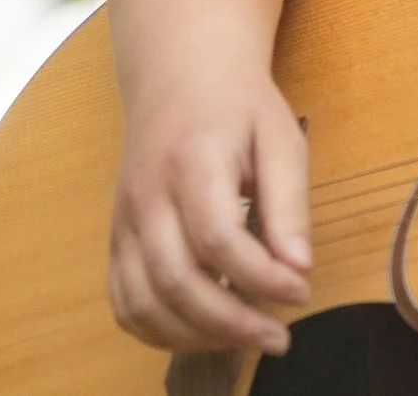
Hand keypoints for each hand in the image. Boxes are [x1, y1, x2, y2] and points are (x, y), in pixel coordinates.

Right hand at [108, 69, 311, 355]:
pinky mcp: (116, 240)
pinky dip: (159, 331)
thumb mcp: (281, 139)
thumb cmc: (239, 108)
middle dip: (231, 323)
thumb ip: (289, 204)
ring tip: (247, 339)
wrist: (180, 77)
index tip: (302, 290)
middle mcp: (146, 197)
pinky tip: (203, 333)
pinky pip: (124, 302)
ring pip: (144, 302)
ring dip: (196, 336)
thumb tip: (299, 267)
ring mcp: (123, 222)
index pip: (219, 240)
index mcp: (192, 164)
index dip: (262, 278)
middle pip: (176, 281)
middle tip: (279, 336)